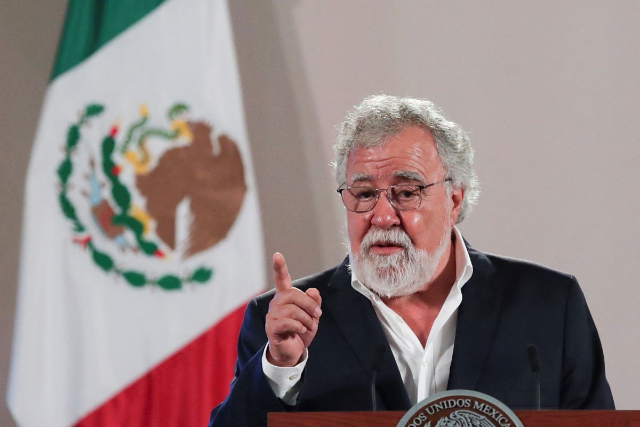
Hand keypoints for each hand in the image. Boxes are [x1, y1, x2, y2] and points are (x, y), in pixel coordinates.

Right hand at [265, 252, 321, 366]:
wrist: (293, 352)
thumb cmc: (301, 331)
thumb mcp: (312, 316)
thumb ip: (314, 302)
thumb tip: (312, 291)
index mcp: (286, 297)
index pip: (281, 279)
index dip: (279, 267)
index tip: (277, 255)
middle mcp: (276, 303)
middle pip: (293, 294)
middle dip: (309, 304)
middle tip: (318, 314)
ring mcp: (272, 315)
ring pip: (292, 309)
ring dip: (306, 318)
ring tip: (309, 326)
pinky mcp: (272, 327)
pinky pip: (287, 322)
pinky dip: (299, 326)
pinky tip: (301, 330)